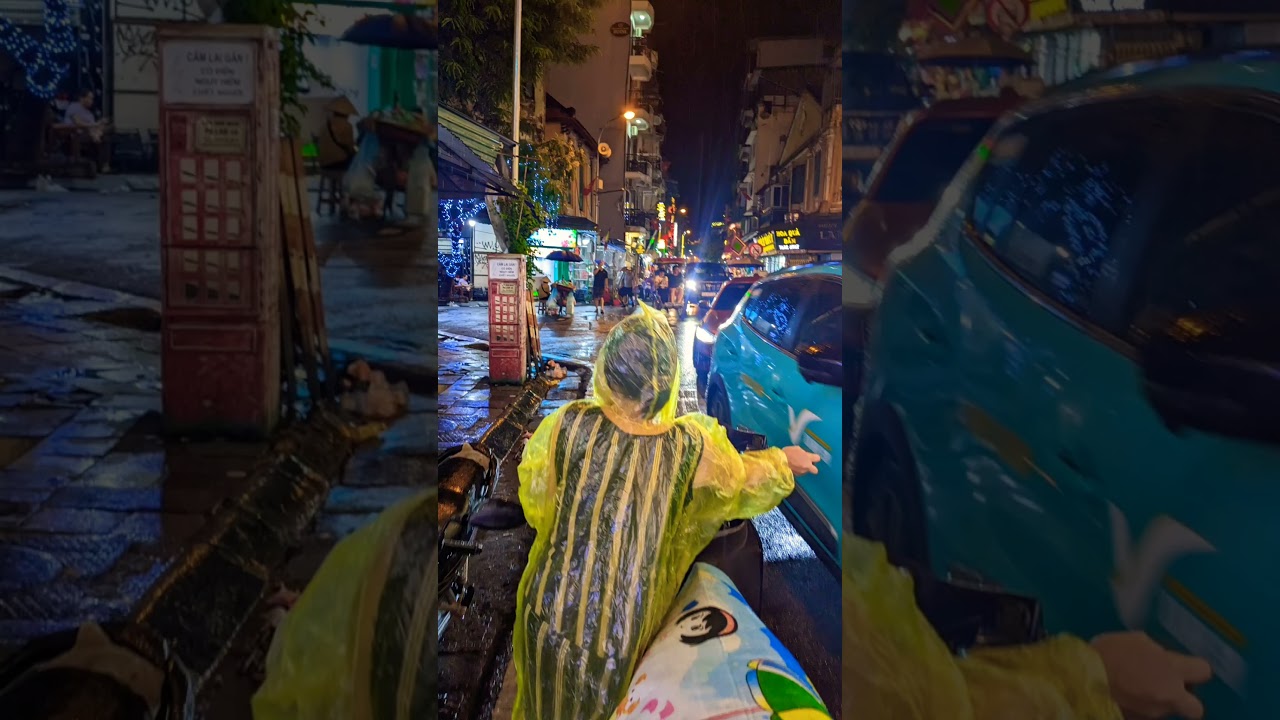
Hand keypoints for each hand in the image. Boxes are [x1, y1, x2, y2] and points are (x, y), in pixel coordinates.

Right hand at [782, 446, 819, 474]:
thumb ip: (803, 453)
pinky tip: (793, 468)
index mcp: (808, 458)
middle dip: (812, 468)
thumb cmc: (787, 452)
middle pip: (815, 470)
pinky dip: (798, 471)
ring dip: (804, 469)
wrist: (779, 462)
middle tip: (807, 464)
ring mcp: (802, 472)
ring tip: (797, 465)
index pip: (817, 458)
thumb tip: (804, 455)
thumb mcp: (796, 448)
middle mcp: (807, 466)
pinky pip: (800, 473)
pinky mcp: (797, 476)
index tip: (811, 457)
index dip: (815, 457)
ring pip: (806, 472)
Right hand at [1090, 632, 1211, 718]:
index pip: (1204, 671)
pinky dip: (1139, 709)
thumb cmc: (1107, 652)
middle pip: (1196, 708)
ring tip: (1135, 692)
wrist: (1081, 679)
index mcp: (1173, 669)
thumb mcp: (1135, 640)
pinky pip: (1145, 717)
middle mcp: (1171, 696)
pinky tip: (1124, 699)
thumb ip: (1155, 652)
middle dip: (1185, 700)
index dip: (1194, 669)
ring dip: (1157, 703)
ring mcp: (1154, 714)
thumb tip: (1162, 658)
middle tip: (1167, 689)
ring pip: (1166, 712)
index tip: (1182, 667)